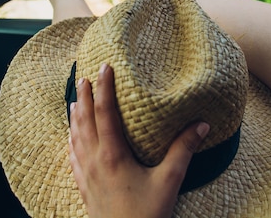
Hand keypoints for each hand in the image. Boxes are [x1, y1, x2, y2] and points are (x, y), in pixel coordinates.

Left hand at [68, 63, 209, 217]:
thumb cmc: (147, 214)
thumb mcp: (169, 181)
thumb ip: (183, 151)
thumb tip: (200, 124)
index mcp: (113, 155)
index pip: (105, 112)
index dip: (104, 88)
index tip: (104, 67)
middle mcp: (95, 160)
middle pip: (84, 120)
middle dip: (83, 97)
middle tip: (82, 76)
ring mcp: (86, 174)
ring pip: (75, 137)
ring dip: (74, 116)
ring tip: (73, 100)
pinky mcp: (84, 186)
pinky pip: (72, 156)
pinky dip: (71, 140)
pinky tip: (70, 137)